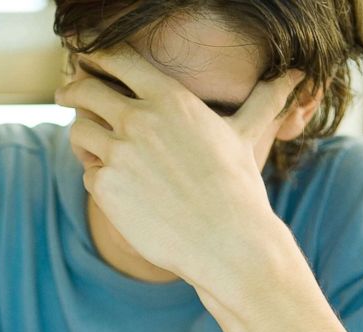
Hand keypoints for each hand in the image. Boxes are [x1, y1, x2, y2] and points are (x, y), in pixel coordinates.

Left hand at [54, 46, 303, 295]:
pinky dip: (97, 179)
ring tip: (89, 143)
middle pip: (85, 89)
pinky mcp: (105, 187)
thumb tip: (296, 75)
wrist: (226, 242)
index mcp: (170, 97)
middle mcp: (140, 119)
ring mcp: (119, 153)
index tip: (88, 61)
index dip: (98, 58)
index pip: (118, 60)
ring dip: (82, 136)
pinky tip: (116, 189)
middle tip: (66, 92)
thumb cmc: (239, 189)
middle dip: (72, 89)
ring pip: (79, 131)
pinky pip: (87, 174)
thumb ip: (262, 101)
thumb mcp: (246, 136)